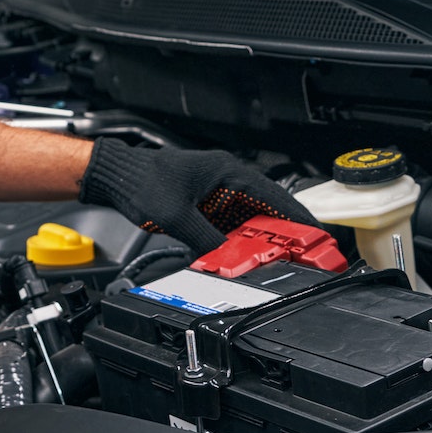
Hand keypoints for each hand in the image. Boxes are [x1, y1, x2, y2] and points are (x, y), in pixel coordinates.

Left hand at [79, 139, 317, 254]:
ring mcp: (217, 193)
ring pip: (249, 220)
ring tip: (278, 260)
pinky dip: (239, 241)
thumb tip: (226, 258)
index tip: (314, 234)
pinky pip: (230, 226)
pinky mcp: (206, 207)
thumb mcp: (176, 215)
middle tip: (302, 254)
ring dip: (261, 239)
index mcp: (228, 172)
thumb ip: (204, 239)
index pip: (273, 196)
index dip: (296, 217)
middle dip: (284, 233)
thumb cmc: (142, 181)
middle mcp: (227, 180)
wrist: (117, 176)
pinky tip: (245, 256)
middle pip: (266, 210)